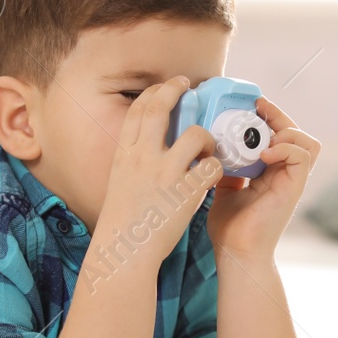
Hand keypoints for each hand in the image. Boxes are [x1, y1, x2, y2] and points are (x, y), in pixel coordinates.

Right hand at [91, 77, 223, 273]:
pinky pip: (211, 166)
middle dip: (175, 90)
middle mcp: (142, 158)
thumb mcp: (121, 181)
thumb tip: (151, 144)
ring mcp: (164, 174)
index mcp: (124, 154)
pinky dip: (216, 167)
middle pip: (160, 107)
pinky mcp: (185, 192)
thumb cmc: (124, 221)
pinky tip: (212, 176)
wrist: (125, 251)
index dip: (154, 92)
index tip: (165, 87)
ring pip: (196, 134)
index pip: (137, 110)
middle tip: (189, 86)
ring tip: (208, 149)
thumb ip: (135, 160)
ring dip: (207, 138)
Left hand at [205, 97, 319, 262]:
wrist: (236, 253)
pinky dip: (285, 148)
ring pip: (307, 142)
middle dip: (277, 115)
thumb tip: (210, 143)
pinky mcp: (295, 188)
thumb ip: (225, 165)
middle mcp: (284, 174)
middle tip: (257, 107)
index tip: (248, 106)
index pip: (278, 134)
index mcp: (270, 171)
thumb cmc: (229, 226)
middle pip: (295, 132)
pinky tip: (264, 154)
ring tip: (262, 133)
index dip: (267, 117)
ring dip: (286, 130)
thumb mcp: (222, 186)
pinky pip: (303, 156)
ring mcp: (292, 181)